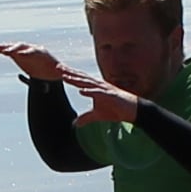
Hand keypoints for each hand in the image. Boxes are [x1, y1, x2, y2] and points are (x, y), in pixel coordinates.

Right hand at [0, 40, 74, 87]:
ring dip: (5, 47)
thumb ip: (60, 71)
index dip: (27, 53)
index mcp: (42, 54)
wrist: (48, 68)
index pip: (33, 52)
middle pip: (22, 47)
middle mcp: (32, 49)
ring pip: (14, 47)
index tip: (20, 54)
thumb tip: (63, 71)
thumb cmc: (54, 71)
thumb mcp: (58, 72)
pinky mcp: (18, 54)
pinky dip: (1, 49)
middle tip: (6, 51)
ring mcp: (24, 50)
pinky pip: (9, 51)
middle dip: (14, 48)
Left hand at [0, 41, 134, 119]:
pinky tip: (82, 90)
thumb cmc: (116, 111)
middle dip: (69, 73)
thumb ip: (87, 118)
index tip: (58, 71)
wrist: (133, 111)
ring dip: (76, 80)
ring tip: (65, 76)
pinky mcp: (111, 96)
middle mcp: (99, 86)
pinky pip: (99, 93)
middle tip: (57, 67)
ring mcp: (105, 90)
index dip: (69, 76)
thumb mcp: (98, 115)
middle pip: (81, 78)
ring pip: (88, 83)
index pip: (80, 80)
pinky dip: (90, 92)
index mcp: (95, 88)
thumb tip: (76, 124)